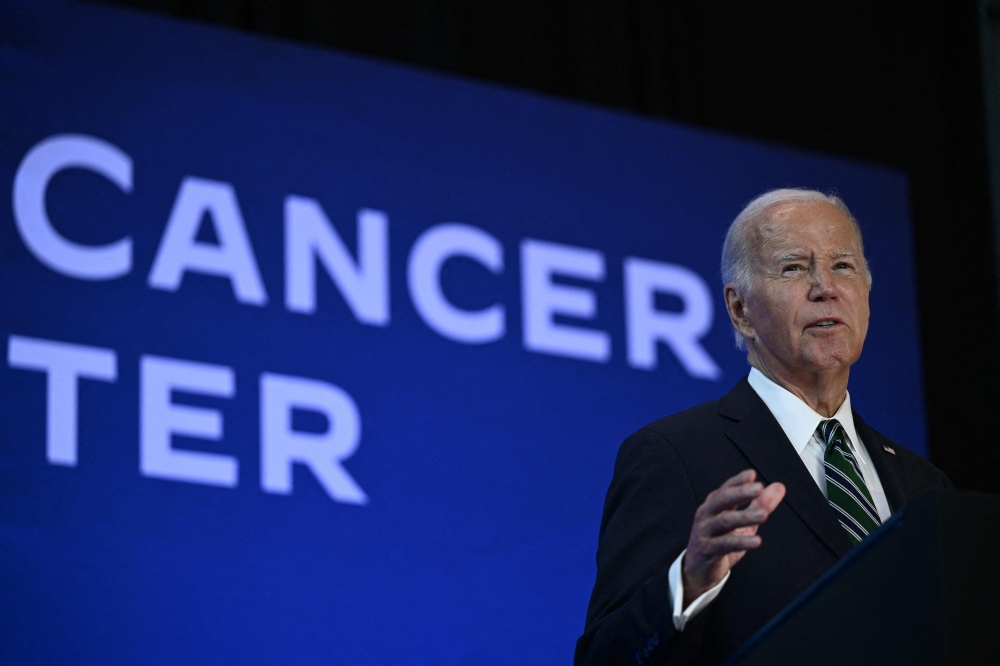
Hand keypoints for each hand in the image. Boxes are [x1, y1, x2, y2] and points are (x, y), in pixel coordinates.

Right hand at [682, 469, 785, 606]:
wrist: (698, 569)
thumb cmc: (721, 541)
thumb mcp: (743, 522)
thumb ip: (760, 504)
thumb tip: (779, 487)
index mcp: (714, 505)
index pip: (726, 488)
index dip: (738, 481)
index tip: (752, 474)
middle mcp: (707, 515)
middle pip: (722, 500)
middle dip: (740, 493)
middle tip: (758, 488)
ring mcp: (705, 531)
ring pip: (725, 521)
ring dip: (744, 516)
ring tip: (763, 514)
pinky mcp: (707, 549)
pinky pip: (725, 544)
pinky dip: (741, 542)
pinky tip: (757, 541)